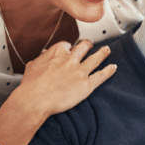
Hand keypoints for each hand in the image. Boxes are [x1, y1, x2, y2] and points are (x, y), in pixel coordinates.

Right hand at [0, 40, 115, 144]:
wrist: (35, 99)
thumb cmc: (31, 85)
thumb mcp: (32, 65)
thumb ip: (42, 58)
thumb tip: (46, 54)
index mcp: (58, 52)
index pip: (67, 45)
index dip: (68, 48)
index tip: (70, 49)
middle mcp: (71, 59)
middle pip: (83, 48)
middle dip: (87, 45)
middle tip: (90, 44)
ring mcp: (81, 71)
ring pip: (95, 59)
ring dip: (102, 53)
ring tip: (107, 50)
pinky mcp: (87, 84)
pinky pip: (101, 75)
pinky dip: (109, 71)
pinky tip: (113, 67)